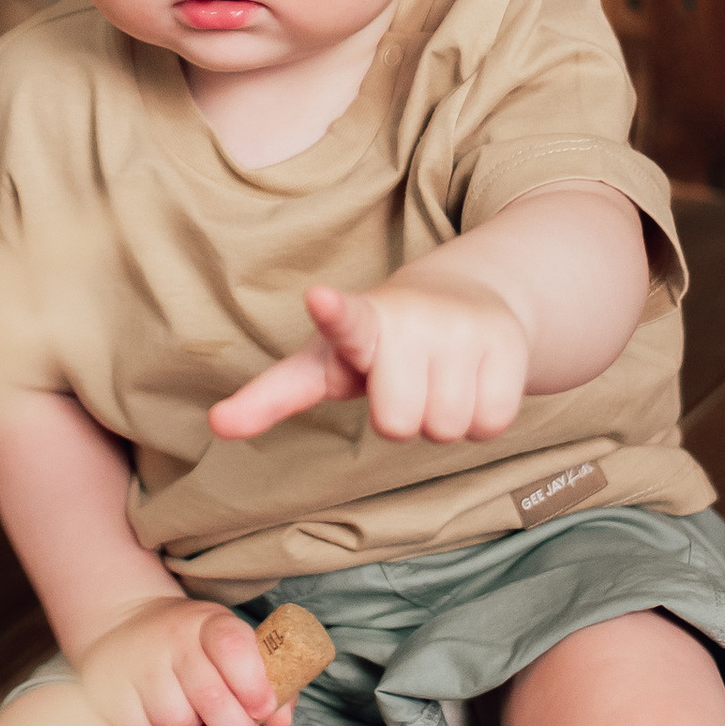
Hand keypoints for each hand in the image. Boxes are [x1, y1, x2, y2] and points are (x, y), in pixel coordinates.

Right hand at [74, 597, 291, 725]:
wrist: (123, 629)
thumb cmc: (195, 650)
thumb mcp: (232, 651)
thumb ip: (266, 685)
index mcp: (208, 623)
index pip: (232, 645)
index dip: (254, 682)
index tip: (264, 709)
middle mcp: (172, 639)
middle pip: (211, 695)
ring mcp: (141, 665)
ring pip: (181, 719)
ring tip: (194, 713)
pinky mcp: (116, 692)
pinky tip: (163, 712)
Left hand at [212, 275, 531, 445]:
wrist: (471, 298)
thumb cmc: (380, 343)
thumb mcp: (325, 363)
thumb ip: (271, 395)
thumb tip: (216, 425)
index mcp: (361, 322)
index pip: (344, 321)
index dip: (332, 314)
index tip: (317, 297)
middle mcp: (413, 318)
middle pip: (398, 424)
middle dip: (401, 418)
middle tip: (404, 385)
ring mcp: (464, 329)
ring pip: (447, 429)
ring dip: (441, 420)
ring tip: (438, 381)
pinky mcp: (508, 344)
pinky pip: (491, 423)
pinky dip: (482, 418)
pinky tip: (473, 383)